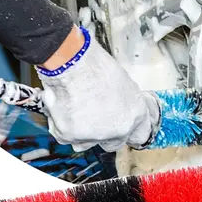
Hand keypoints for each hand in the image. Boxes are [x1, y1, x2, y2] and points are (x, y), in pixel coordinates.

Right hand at [0, 29, 159, 152]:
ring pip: (86, 142)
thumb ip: (121, 102)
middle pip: (112, 143)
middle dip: (102, 130)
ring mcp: (95, 134)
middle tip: (92, 112)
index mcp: (134, 114)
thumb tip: (119, 111)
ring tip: (75, 103)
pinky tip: (63, 104)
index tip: (124, 129)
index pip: (139, 134)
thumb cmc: (92, 64)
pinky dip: (62, 123)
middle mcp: (118, 129)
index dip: (129, 130)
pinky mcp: (72, 135)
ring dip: (80, 128)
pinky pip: (65, 136)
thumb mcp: (118, 82)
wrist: (68, 58)